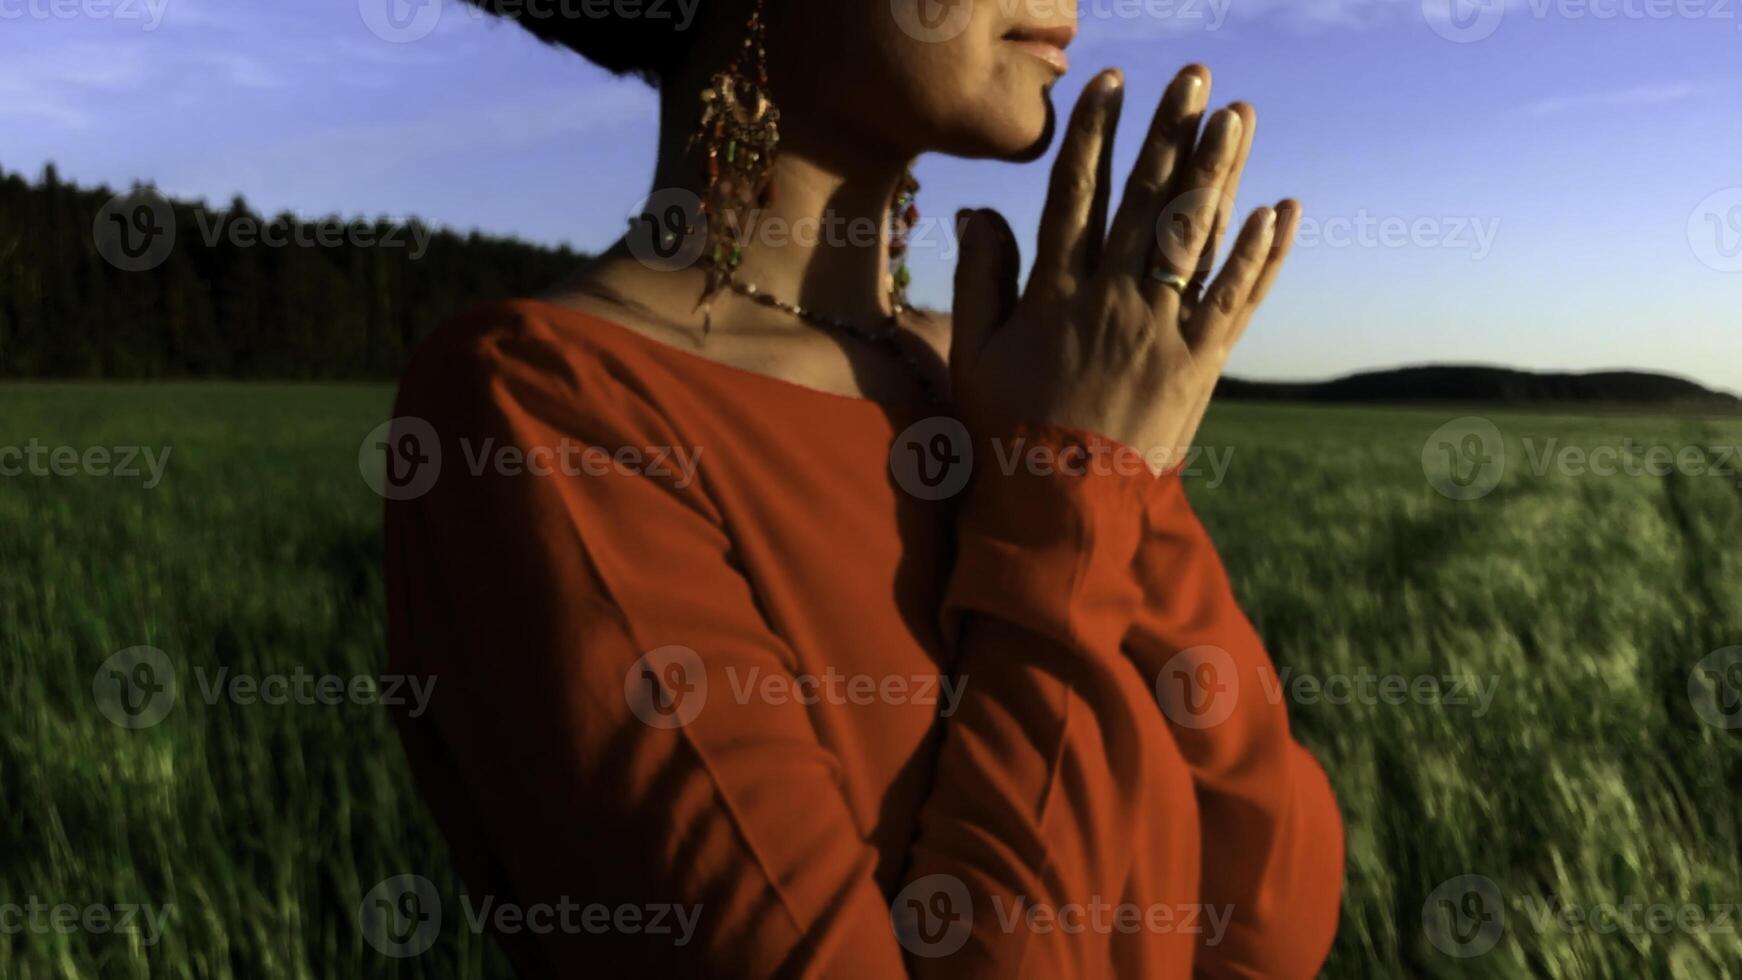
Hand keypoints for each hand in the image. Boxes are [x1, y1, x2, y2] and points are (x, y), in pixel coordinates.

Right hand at [950, 65, 1300, 474]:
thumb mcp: (974, 356)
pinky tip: (1279, 210)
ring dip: (1222, 172)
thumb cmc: (1007, 434)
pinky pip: (1235, 301)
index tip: (1113, 82)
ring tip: (1239, 116)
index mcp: (1055, 294)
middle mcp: (1113, 300)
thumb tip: (983, 211)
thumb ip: (981, 280)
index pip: (1076, 194)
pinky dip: (1259, 256)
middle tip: (1195, 76)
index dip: (1095, 134)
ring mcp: (1162, 331)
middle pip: (1147, 199)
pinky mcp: (1200, 366)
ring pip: (1197, 237)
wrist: (1062, 510)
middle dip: (1170, 131)